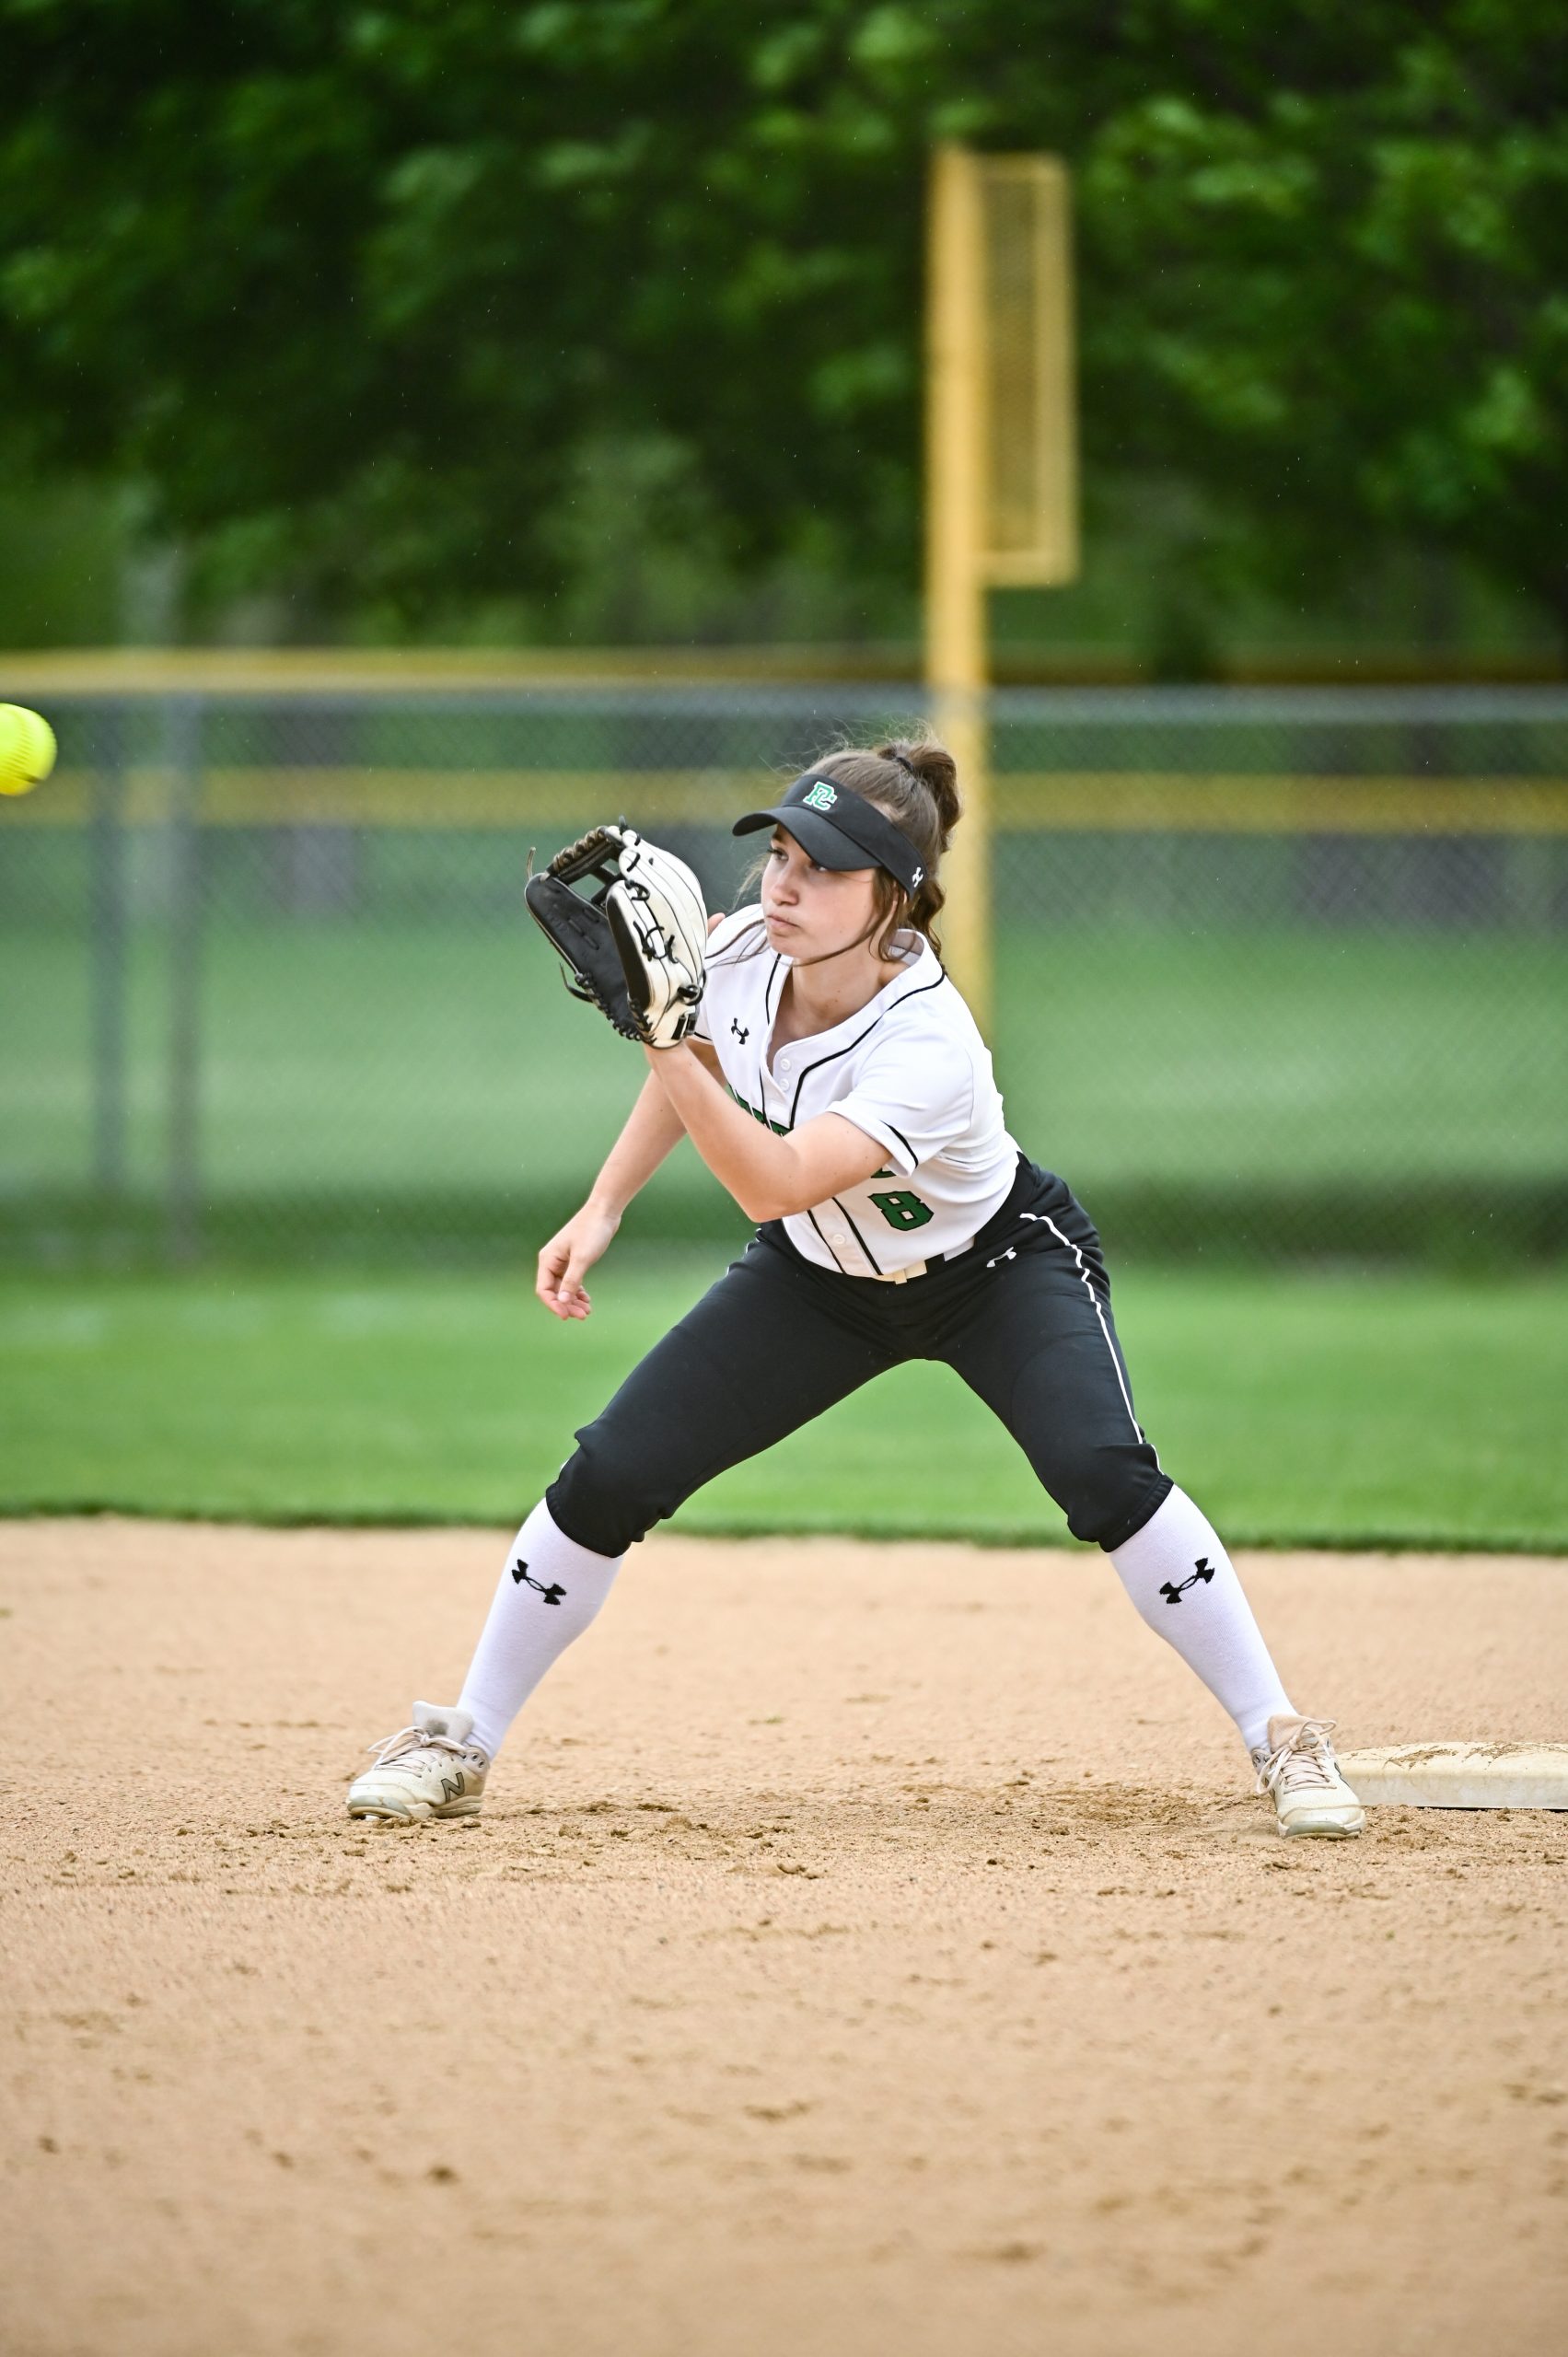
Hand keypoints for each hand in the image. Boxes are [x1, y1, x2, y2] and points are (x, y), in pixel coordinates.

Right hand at [536, 1202, 620, 1320]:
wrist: (604, 1211)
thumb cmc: (592, 1231)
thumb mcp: (582, 1259)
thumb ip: (571, 1281)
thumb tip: (562, 1302)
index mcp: (548, 1259)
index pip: (544, 1289)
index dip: (554, 1305)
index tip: (567, 1316)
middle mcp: (552, 1261)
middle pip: (555, 1291)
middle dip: (567, 1305)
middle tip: (583, 1315)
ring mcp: (562, 1261)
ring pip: (564, 1288)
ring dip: (573, 1300)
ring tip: (587, 1311)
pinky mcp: (574, 1260)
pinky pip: (571, 1281)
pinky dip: (578, 1292)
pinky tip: (586, 1300)